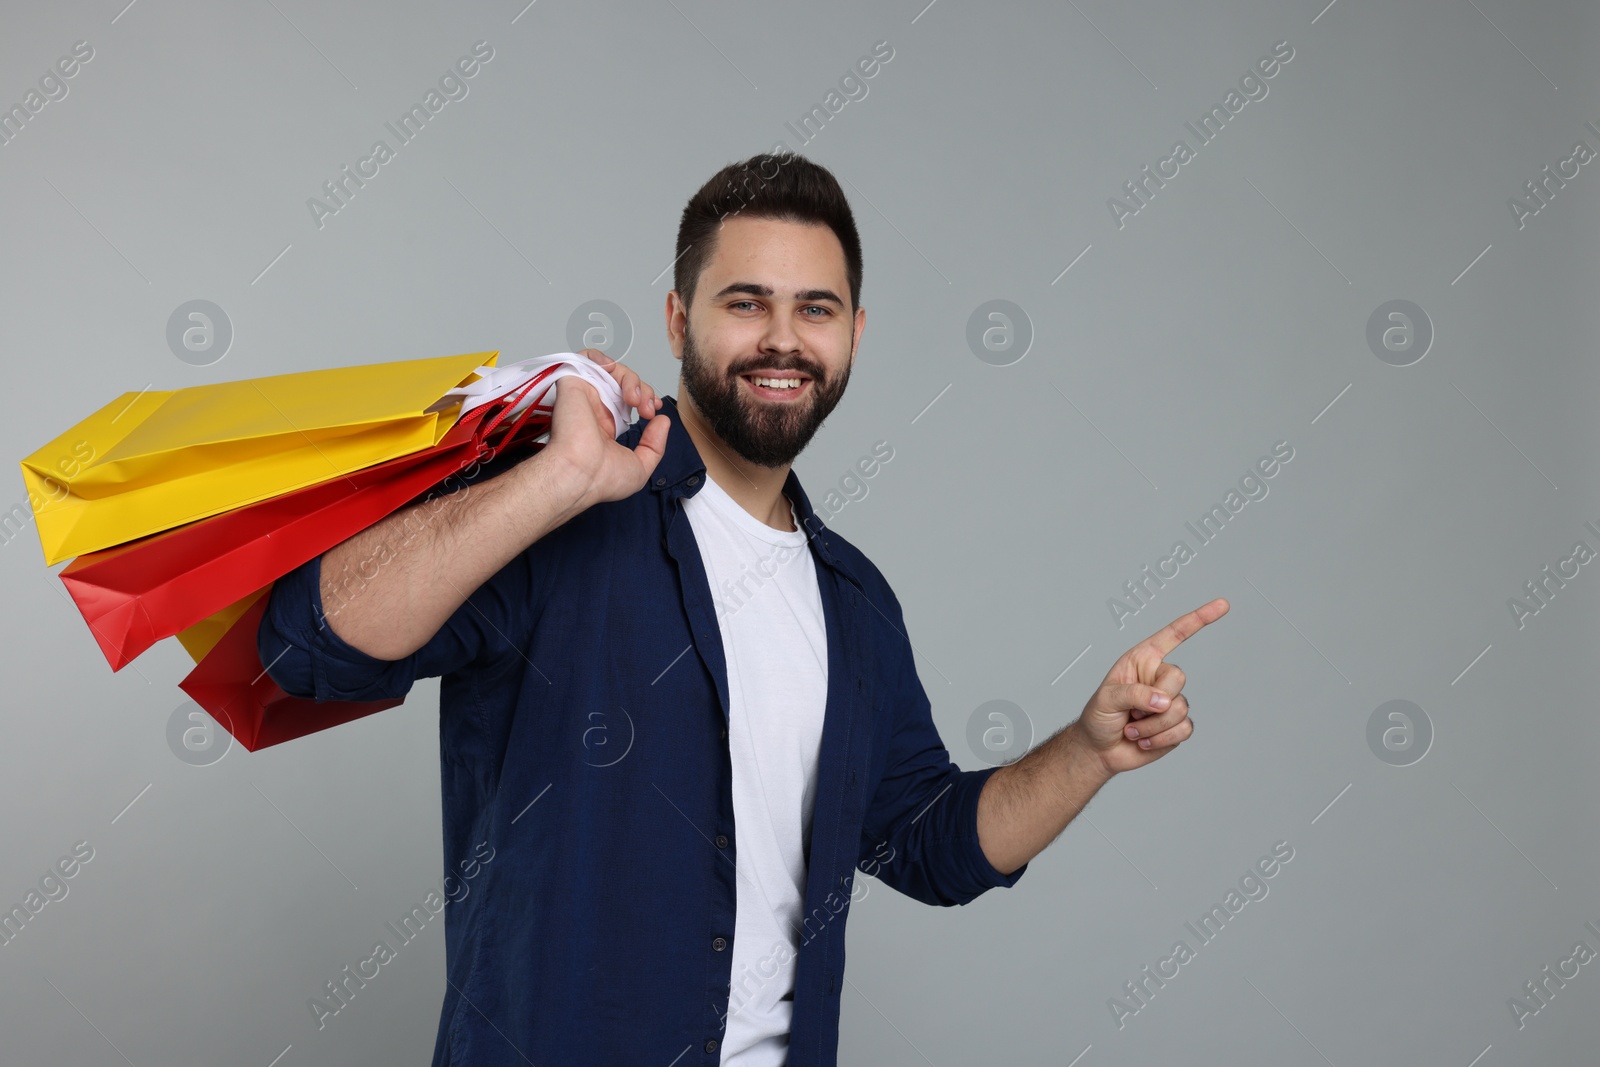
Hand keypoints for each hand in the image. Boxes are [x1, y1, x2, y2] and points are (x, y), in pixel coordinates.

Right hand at [539, 349, 669, 508]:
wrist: (579, 473)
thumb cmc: (602, 478)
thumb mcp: (641, 467)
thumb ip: (655, 444)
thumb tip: (663, 421)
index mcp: (606, 426)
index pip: (628, 400)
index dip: (645, 398)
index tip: (654, 409)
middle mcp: (594, 408)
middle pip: (625, 383)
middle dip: (644, 391)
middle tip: (647, 409)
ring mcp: (584, 395)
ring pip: (612, 370)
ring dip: (631, 379)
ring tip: (635, 399)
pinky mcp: (573, 382)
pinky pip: (587, 357)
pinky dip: (604, 358)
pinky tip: (615, 375)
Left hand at [1074, 598, 1227, 776]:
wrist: (1100, 749)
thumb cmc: (1098, 717)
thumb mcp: (1107, 699)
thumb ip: (1134, 694)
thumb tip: (1164, 701)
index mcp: (1143, 660)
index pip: (1174, 635)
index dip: (1199, 619)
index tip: (1223, 604)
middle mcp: (1159, 677)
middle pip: (1178, 678)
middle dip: (1154, 699)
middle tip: (1131, 712)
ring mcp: (1171, 701)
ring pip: (1180, 709)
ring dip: (1152, 725)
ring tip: (1132, 728)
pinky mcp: (1177, 725)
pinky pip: (1183, 729)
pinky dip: (1160, 739)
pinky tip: (1143, 740)